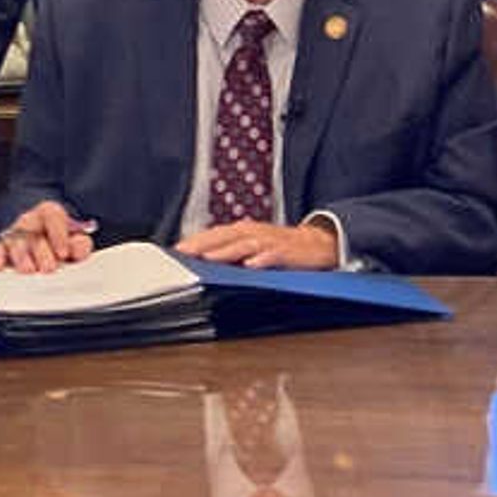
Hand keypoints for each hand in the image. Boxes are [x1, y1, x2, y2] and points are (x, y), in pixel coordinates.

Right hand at [0, 198, 95, 272]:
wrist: (46, 238)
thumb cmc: (63, 240)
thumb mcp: (76, 238)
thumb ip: (80, 243)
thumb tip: (76, 248)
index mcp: (49, 213)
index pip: (52, 216)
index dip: (58, 234)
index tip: (64, 253)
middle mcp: (30, 220)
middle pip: (33, 233)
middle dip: (41, 252)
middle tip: (49, 268)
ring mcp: (14, 233)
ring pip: (15, 242)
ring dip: (22, 257)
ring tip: (29, 271)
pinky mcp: (2, 248)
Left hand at [181, 218, 339, 269]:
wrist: (320, 244)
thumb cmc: (281, 247)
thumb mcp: (254, 245)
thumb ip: (231, 251)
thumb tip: (202, 262)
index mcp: (244, 231)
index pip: (215, 234)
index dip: (195, 241)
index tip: (175, 251)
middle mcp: (255, 233)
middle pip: (225, 236)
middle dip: (204, 244)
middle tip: (184, 253)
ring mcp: (272, 242)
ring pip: (246, 244)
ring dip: (227, 251)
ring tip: (210, 258)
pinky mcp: (289, 252)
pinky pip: (275, 255)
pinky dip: (263, 259)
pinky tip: (252, 265)